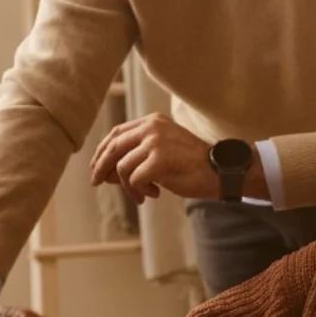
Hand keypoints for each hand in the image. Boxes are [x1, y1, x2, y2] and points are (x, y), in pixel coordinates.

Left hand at [90, 114, 223, 202]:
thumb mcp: (160, 152)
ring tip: (141, 195)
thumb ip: (136, 155)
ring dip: (128, 186)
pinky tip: (154, 194)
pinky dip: (140, 190)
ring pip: (122, 167)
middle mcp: (152, 127)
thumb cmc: (191, 165)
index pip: (116, 133)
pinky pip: (135, 179)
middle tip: (97, 182)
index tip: (95, 166)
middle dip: (101, 167)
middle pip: (113, 147)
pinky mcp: (160, 159)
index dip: (102, 151)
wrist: (220, 171)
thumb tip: (104, 172)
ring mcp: (156, 142)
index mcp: (152, 121)